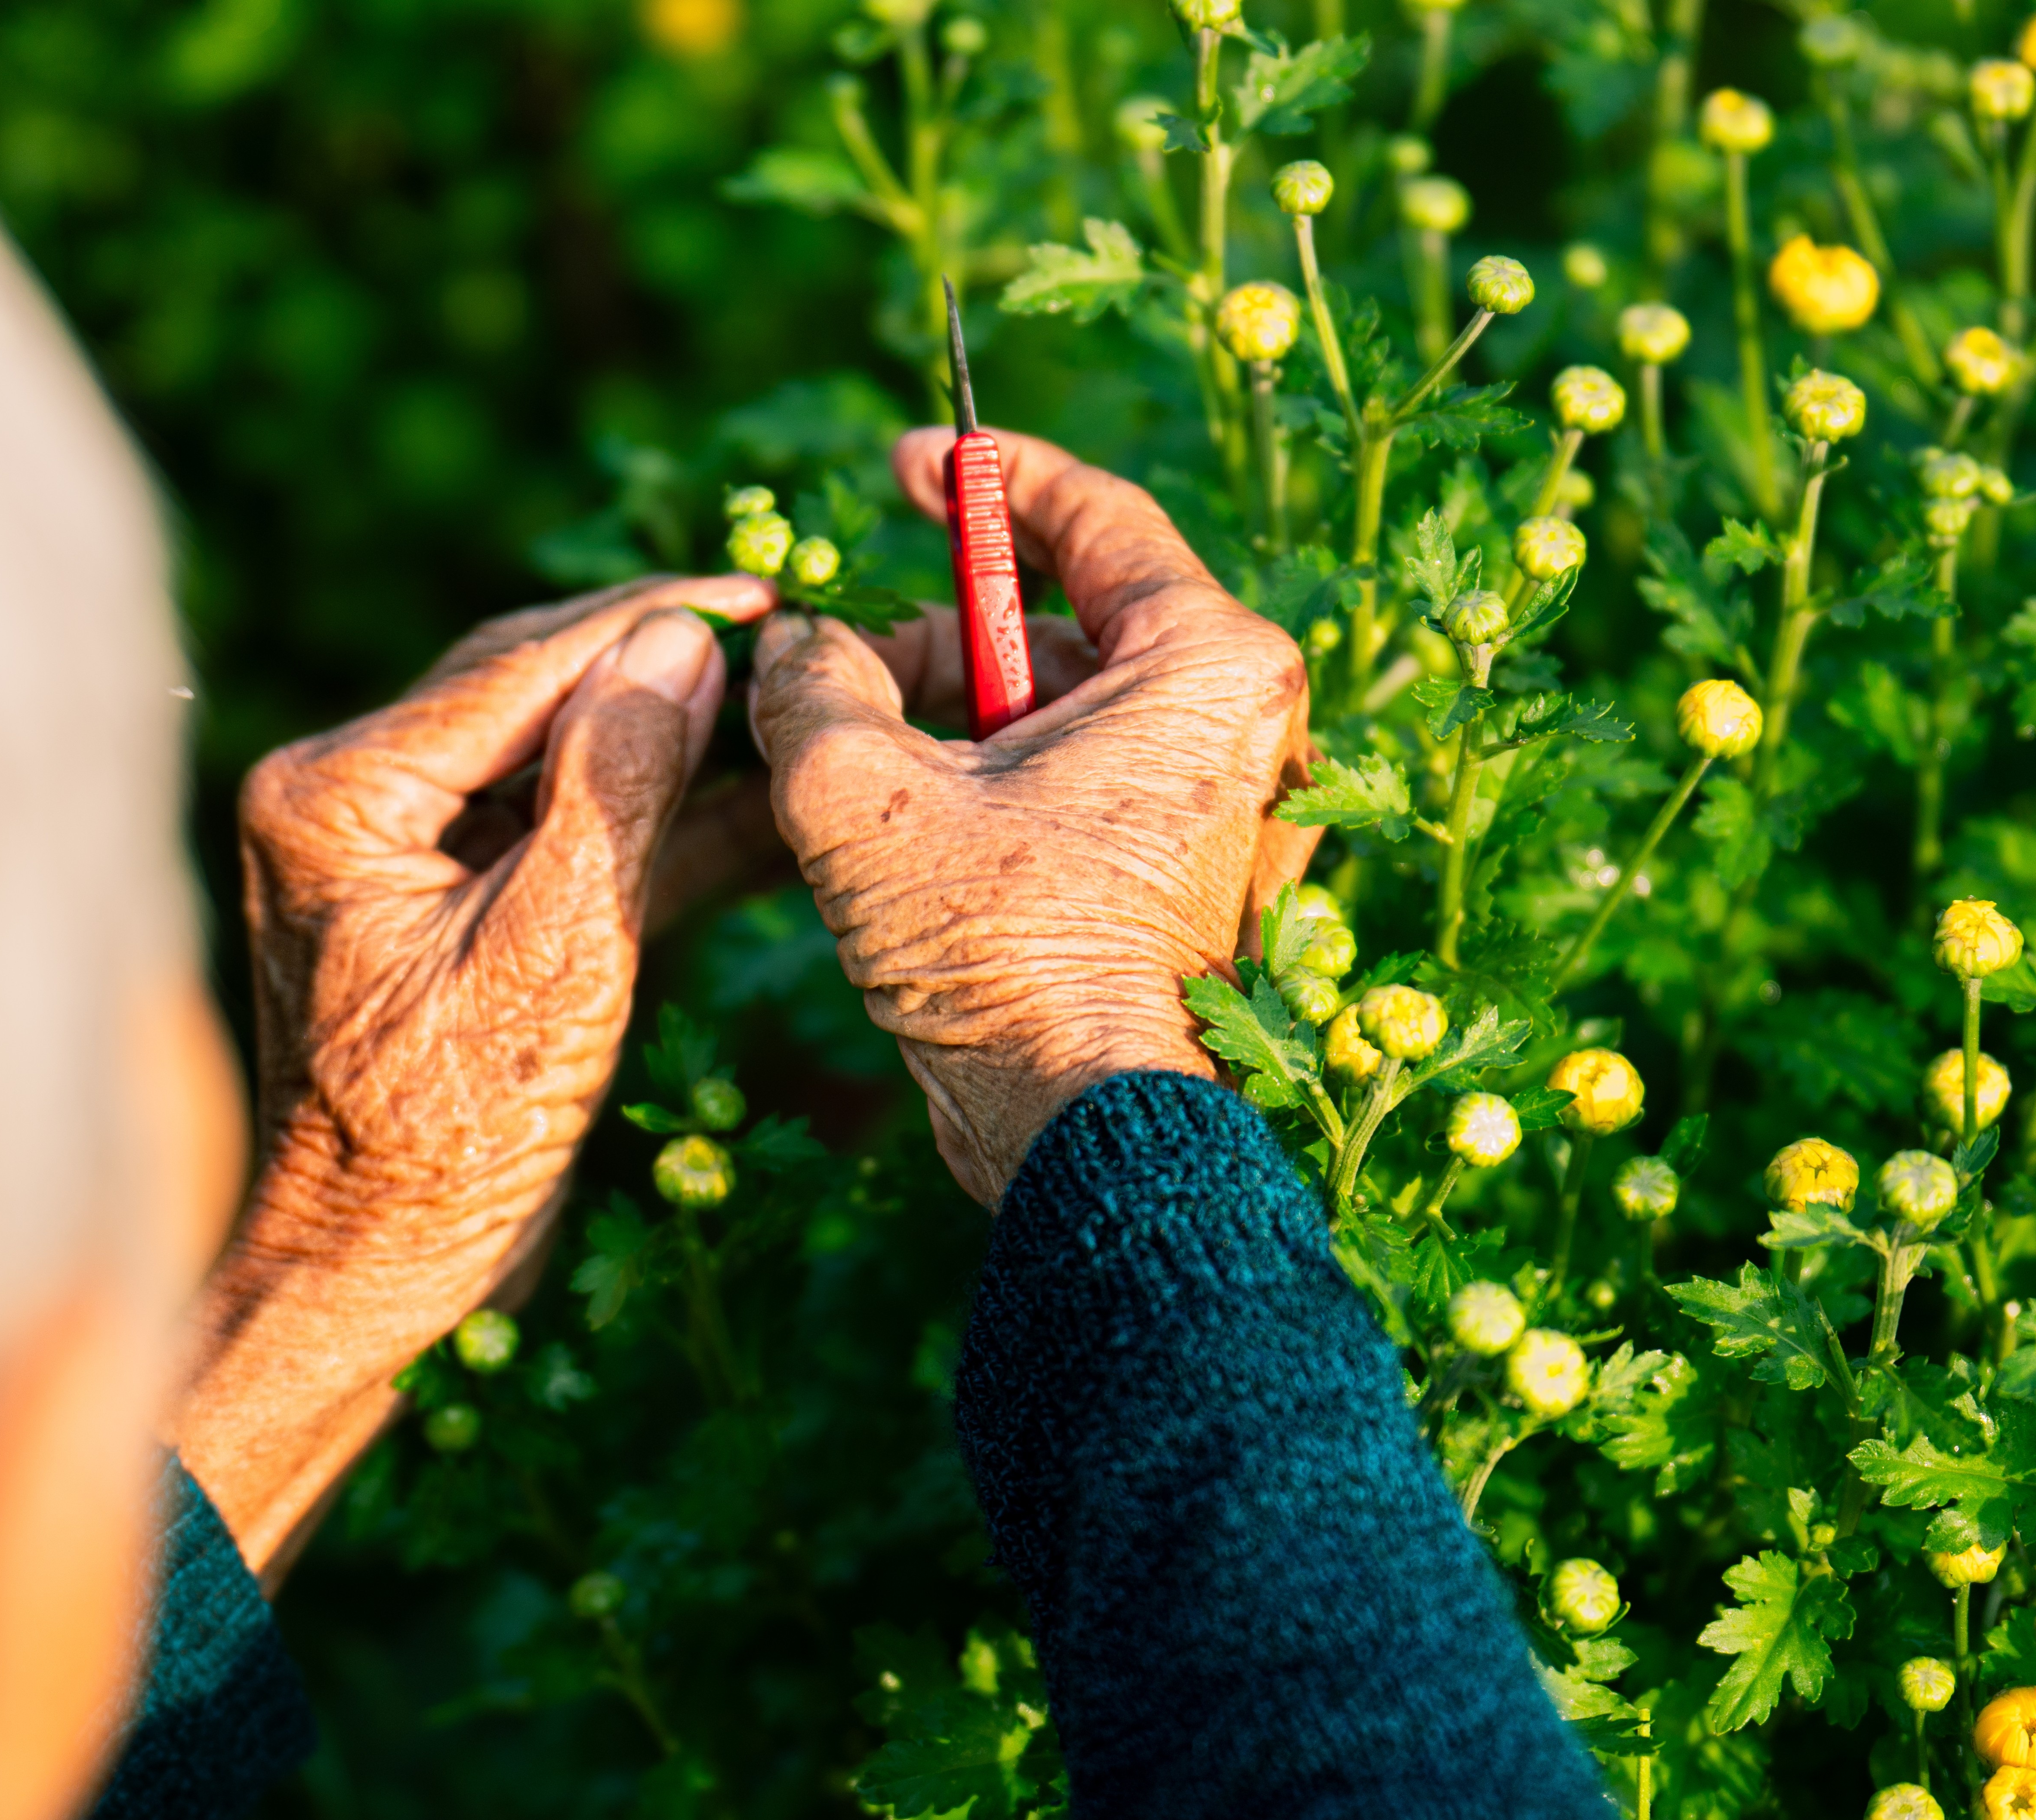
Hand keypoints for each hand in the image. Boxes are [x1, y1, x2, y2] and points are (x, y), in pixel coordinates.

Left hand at [178, 572, 773, 1575]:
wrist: (371, 1272)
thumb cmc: (446, 1140)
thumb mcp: (557, 954)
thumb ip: (617, 790)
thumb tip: (679, 646)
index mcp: (335, 792)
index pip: (521, 666)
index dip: (651, 623)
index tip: (764, 595)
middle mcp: (344, 796)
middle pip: (532, 686)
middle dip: (661, 662)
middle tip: (789, 630)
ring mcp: (390, 848)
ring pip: (554, 752)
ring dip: (670, 737)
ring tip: (787, 702)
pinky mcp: (443, 902)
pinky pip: (554, 831)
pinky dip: (648, 820)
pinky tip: (753, 797)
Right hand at [749, 427, 1314, 1207]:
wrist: (1083, 1139)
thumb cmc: (1003, 960)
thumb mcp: (859, 794)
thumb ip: (811, 683)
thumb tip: (795, 647)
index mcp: (1208, 666)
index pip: (1093, 514)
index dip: (984, 477)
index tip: (908, 465)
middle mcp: (1240, 724)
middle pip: (1057, 625)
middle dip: (933, 646)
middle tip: (841, 683)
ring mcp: (1216, 808)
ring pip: (1052, 714)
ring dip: (942, 730)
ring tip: (858, 787)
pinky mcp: (1181, 877)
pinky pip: (1069, 789)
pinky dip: (985, 790)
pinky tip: (908, 841)